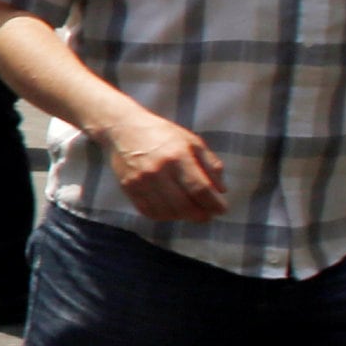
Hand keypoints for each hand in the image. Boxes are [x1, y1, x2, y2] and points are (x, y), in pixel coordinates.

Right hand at [98, 112, 226, 219]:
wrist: (124, 129)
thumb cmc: (163, 134)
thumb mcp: (192, 142)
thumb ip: (210, 165)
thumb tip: (221, 190)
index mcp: (178, 155)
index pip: (200, 188)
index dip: (214, 204)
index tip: (222, 210)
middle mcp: (158, 170)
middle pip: (183, 205)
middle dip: (200, 215)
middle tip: (207, 216)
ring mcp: (141, 181)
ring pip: (166, 212)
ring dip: (182, 217)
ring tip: (189, 212)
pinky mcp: (129, 188)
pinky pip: (149, 211)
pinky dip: (164, 216)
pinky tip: (171, 210)